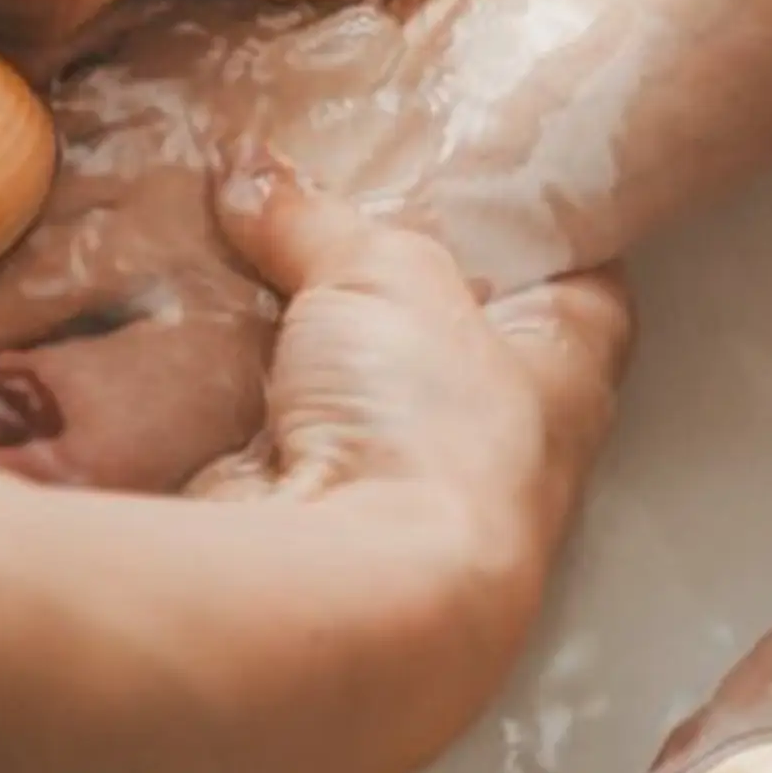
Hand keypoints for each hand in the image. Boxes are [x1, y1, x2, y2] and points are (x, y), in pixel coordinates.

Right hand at [192, 155, 631, 568]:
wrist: (345, 596)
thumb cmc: (427, 429)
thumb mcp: (384, 274)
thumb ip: (321, 220)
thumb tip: (251, 176)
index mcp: (564, 375)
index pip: (586, 289)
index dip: (547, 231)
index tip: (496, 179)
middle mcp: (497, 450)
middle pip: (454, 347)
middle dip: (388, 293)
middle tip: (323, 214)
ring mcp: (399, 504)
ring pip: (352, 402)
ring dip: (298, 355)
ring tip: (235, 266)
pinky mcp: (309, 535)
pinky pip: (269, 448)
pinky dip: (231, 409)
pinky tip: (185, 354)